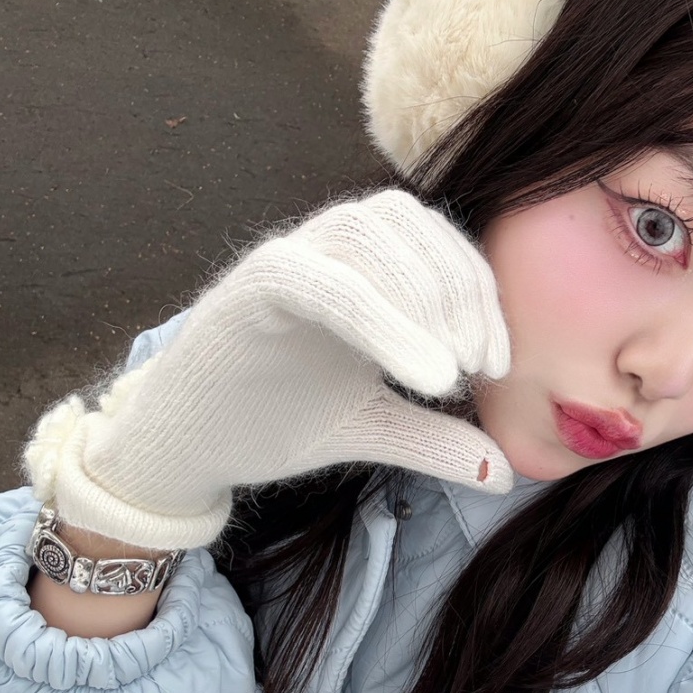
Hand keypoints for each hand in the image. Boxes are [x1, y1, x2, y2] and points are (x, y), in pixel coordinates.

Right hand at [24, 192, 512, 548]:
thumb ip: (434, 439)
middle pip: (403, 220)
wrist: (186, 454)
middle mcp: (319, 253)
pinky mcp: (242, 294)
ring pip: (361, 232)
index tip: (498, 364)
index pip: (432, 240)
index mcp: (358, 272)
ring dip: (420, 294)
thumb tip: (506, 472)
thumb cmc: (273, 424)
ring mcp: (279, 265)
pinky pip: (311, 276)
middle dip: (455, 287)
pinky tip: (421, 371)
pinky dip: (375, 315)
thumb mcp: (372, 431)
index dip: (477, 290)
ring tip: (446, 374)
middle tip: (477, 366)